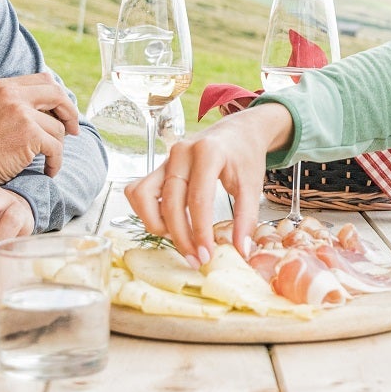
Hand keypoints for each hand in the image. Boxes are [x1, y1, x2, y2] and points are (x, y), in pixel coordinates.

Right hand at [0, 72, 79, 181]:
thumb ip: (19, 102)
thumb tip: (55, 104)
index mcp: (4, 86)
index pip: (44, 80)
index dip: (59, 97)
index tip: (63, 112)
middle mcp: (12, 94)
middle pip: (57, 94)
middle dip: (69, 113)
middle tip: (74, 131)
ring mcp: (21, 112)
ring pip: (58, 127)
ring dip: (57, 145)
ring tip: (47, 158)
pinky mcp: (29, 134)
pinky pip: (56, 148)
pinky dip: (55, 162)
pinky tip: (49, 170)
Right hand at [126, 103, 292, 263]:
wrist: (238, 132)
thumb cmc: (244, 156)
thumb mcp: (252, 185)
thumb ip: (247, 219)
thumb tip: (241, 251)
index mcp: (207, 152)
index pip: (198, 199)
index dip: (200, 232)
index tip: (206, 254)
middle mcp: (180, 153)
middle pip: (170, 203)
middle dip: (181, 237)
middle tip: (196, 258)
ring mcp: (165, 159)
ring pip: (143, 196)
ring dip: (157, 224)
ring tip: (179, 238)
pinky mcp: (158, 167)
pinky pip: (138, 191)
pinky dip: (147, 211)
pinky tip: (168, 222)